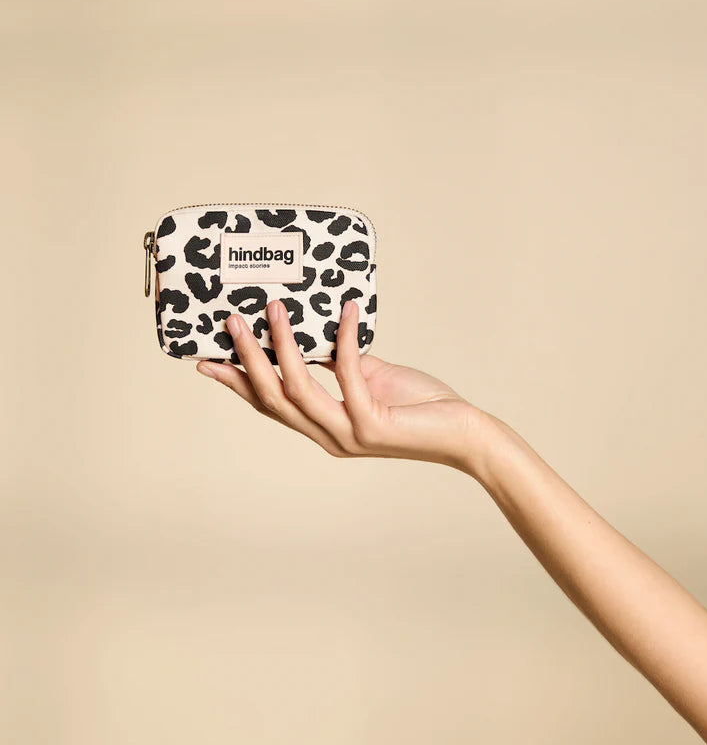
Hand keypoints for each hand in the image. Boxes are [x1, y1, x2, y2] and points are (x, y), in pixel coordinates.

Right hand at [196, 299, 483, 471]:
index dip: (236, 383)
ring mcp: (348, 434)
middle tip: (230, 322)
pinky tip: (345, 311)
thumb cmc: (419, 405)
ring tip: (274, 308)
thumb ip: (340, 363)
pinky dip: (343, 340)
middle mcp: (328, 436)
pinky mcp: (372, 425)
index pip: (269, 405)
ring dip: (283, 346)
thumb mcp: (370, 378)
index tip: (205, 360)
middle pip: (272, 397)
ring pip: (298, 390)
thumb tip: (315, 332)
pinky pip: (348, 376)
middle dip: (247, 359)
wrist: (463, 433)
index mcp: (322, 427)